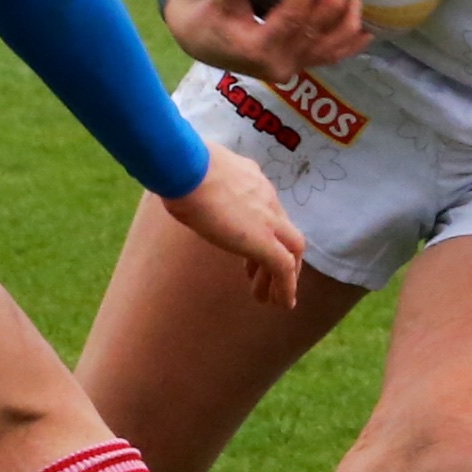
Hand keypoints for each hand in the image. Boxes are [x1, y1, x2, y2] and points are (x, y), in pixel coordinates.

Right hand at [161, 145, 308, 307]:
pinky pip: (284, 268)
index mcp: (250, 179)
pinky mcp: (265, 241)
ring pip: (291, 251)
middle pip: (286, 231)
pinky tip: (281, 304)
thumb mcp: (194, 173)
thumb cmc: (179, 167)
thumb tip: (181, 186)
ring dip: (282, 277)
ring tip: (271, 299)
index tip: (247, 249)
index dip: (262, 231)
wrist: (187, 168)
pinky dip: (286, 287)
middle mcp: (266, 197)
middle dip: (279, 255)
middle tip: (261, 277)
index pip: (266, 208)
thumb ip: (199, 181)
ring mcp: (269, 218)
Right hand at [162, 0, 370, 81]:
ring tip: (357, 1)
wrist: (201, 43)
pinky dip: (349, 46)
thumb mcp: (212, 0)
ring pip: (329, 49)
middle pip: (314, 33)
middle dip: (332, 5)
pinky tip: (367, 33)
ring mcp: (292, 68)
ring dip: (347, 26)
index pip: (289, 19)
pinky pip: (330, 57)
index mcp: (256, 49)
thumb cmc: (207, 17)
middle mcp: (279, 64)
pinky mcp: (300, 65)